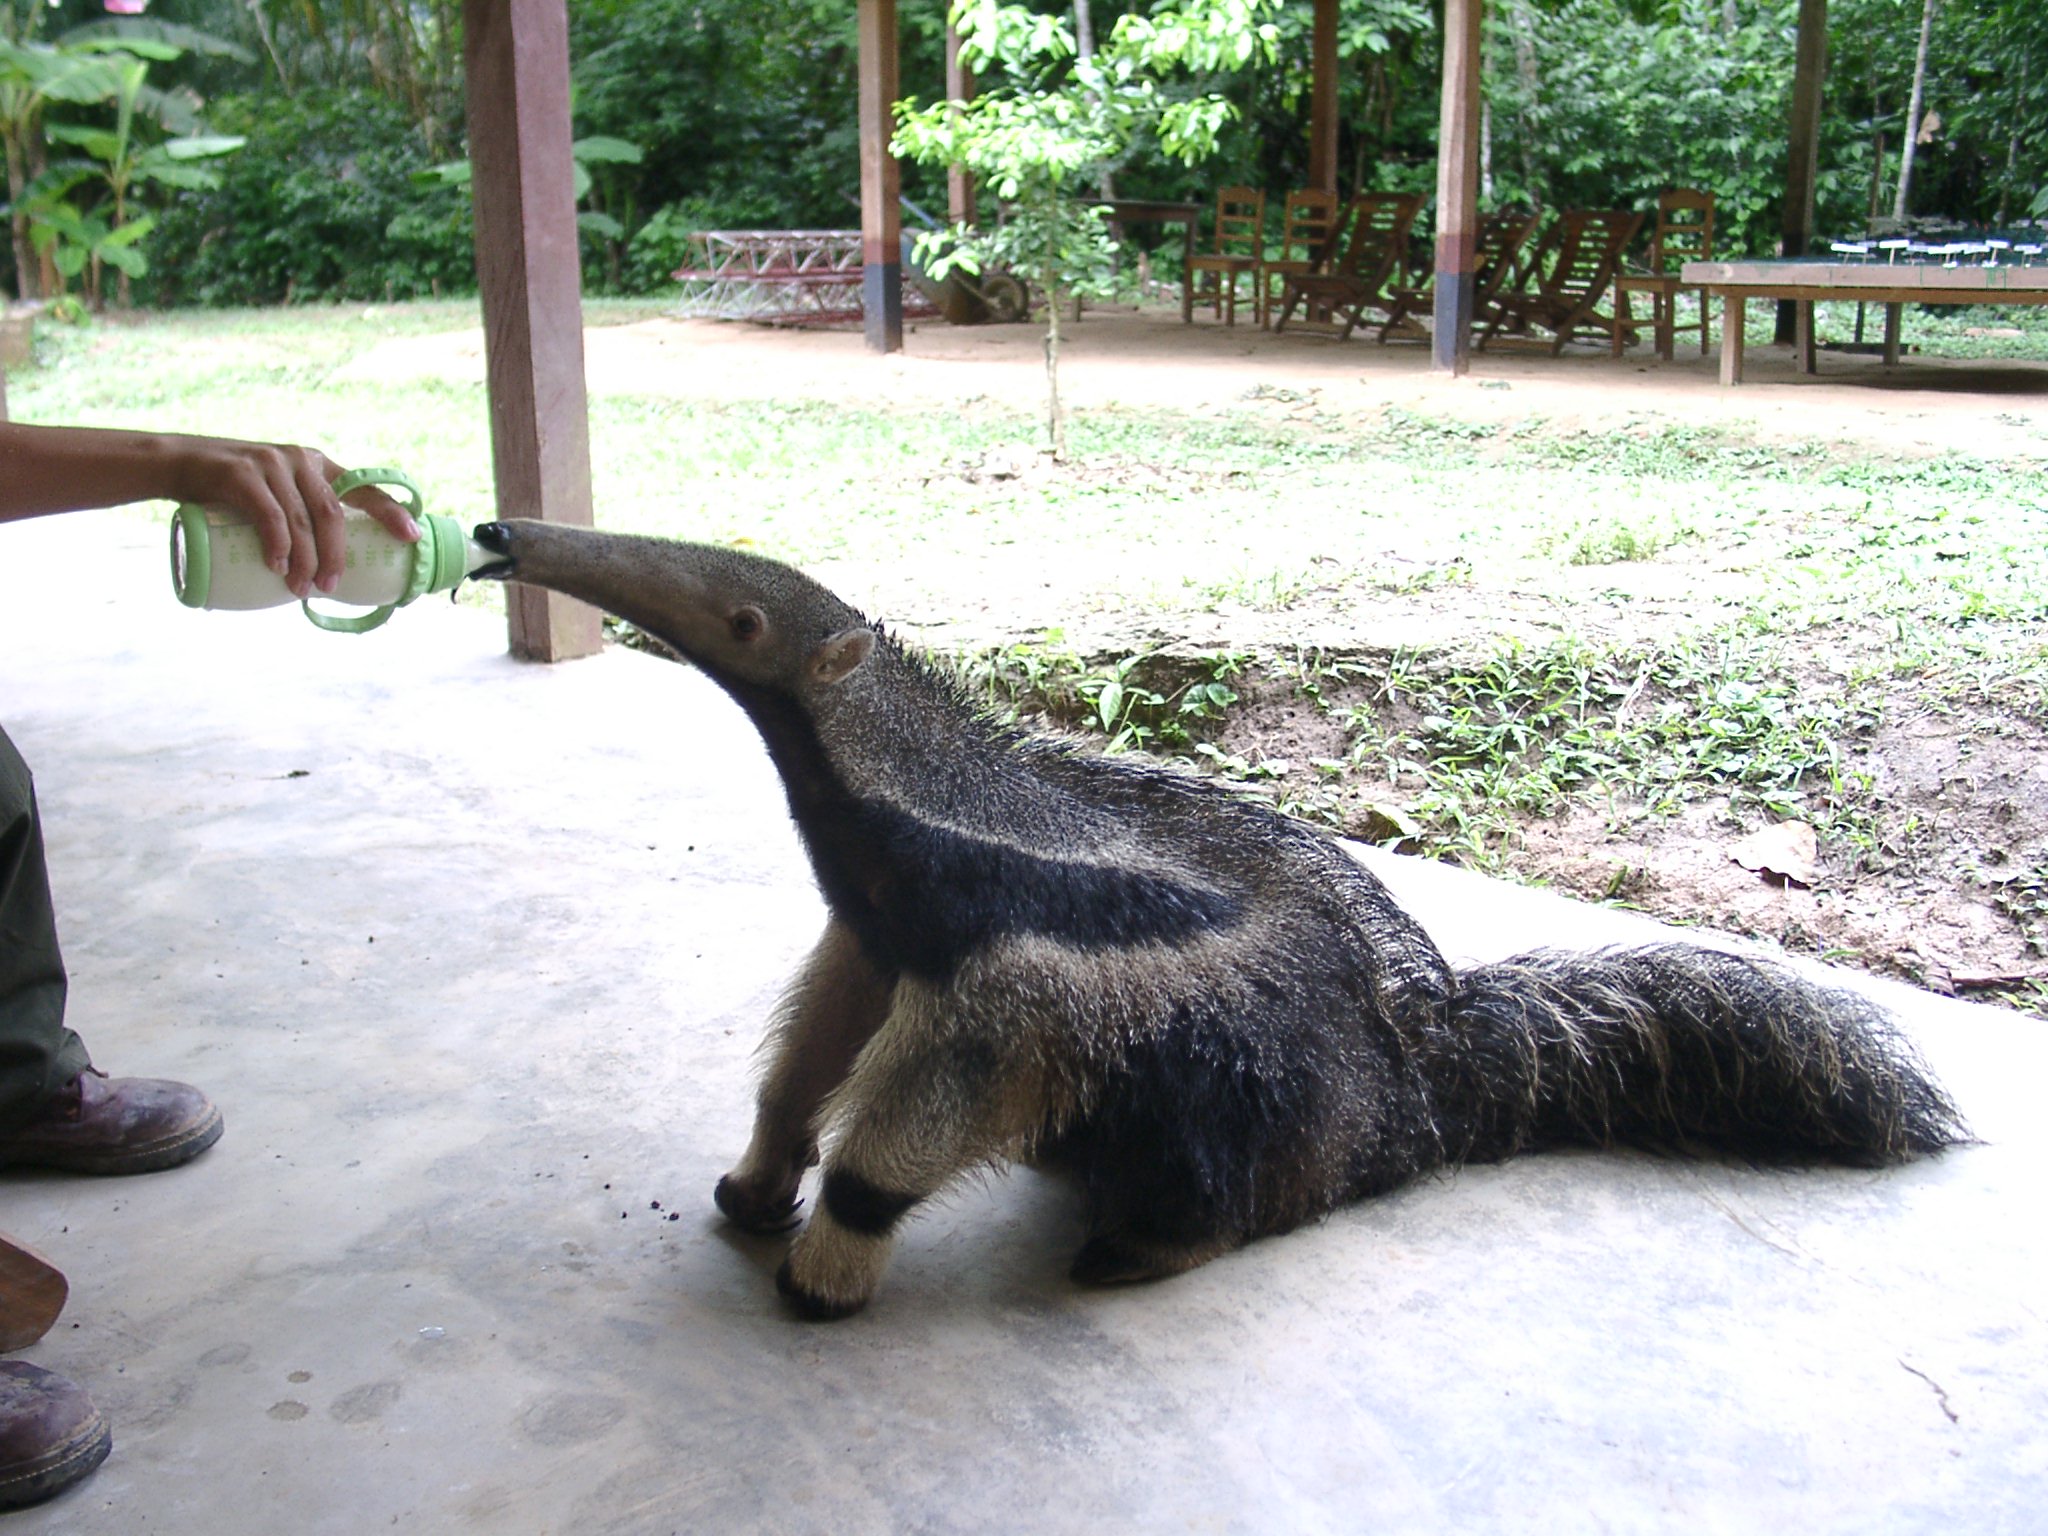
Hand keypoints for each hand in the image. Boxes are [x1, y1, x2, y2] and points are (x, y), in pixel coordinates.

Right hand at [168, 438, 420, 599]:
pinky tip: (278, 565)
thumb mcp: (273, 494)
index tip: (412, 536)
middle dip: (335, 557)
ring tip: (301, 588)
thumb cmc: (230, 491)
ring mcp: (270, 464)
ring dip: (306, 560)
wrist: (175, 463)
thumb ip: (297, 519)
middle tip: (327, 587)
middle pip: (333, 515)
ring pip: (303, 521)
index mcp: (316, 466)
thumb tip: (319, 575)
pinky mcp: (241, 474)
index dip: (390, 512)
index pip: (363, 488)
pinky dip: (278, 544)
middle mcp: (299, 461)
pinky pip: (270, 515)